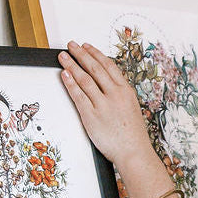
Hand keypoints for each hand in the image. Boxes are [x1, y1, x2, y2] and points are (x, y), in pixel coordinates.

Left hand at [58, 42, 152, 166]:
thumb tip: (106, 84)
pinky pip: (78, 95)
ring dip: (72, 65)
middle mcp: (114, 94)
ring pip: (85, 79)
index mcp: (125, 90)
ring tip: (63, 57)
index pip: (108, 65)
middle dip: (81, 54)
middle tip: (71, 45)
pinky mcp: (91, 115)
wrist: (133, 152)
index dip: (95, 54)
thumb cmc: (132, 134)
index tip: (86, 47)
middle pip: (95, 68)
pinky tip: (64, 74)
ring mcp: (102, 104)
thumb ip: (119, 95)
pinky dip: (70, 83)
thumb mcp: (131, 108)